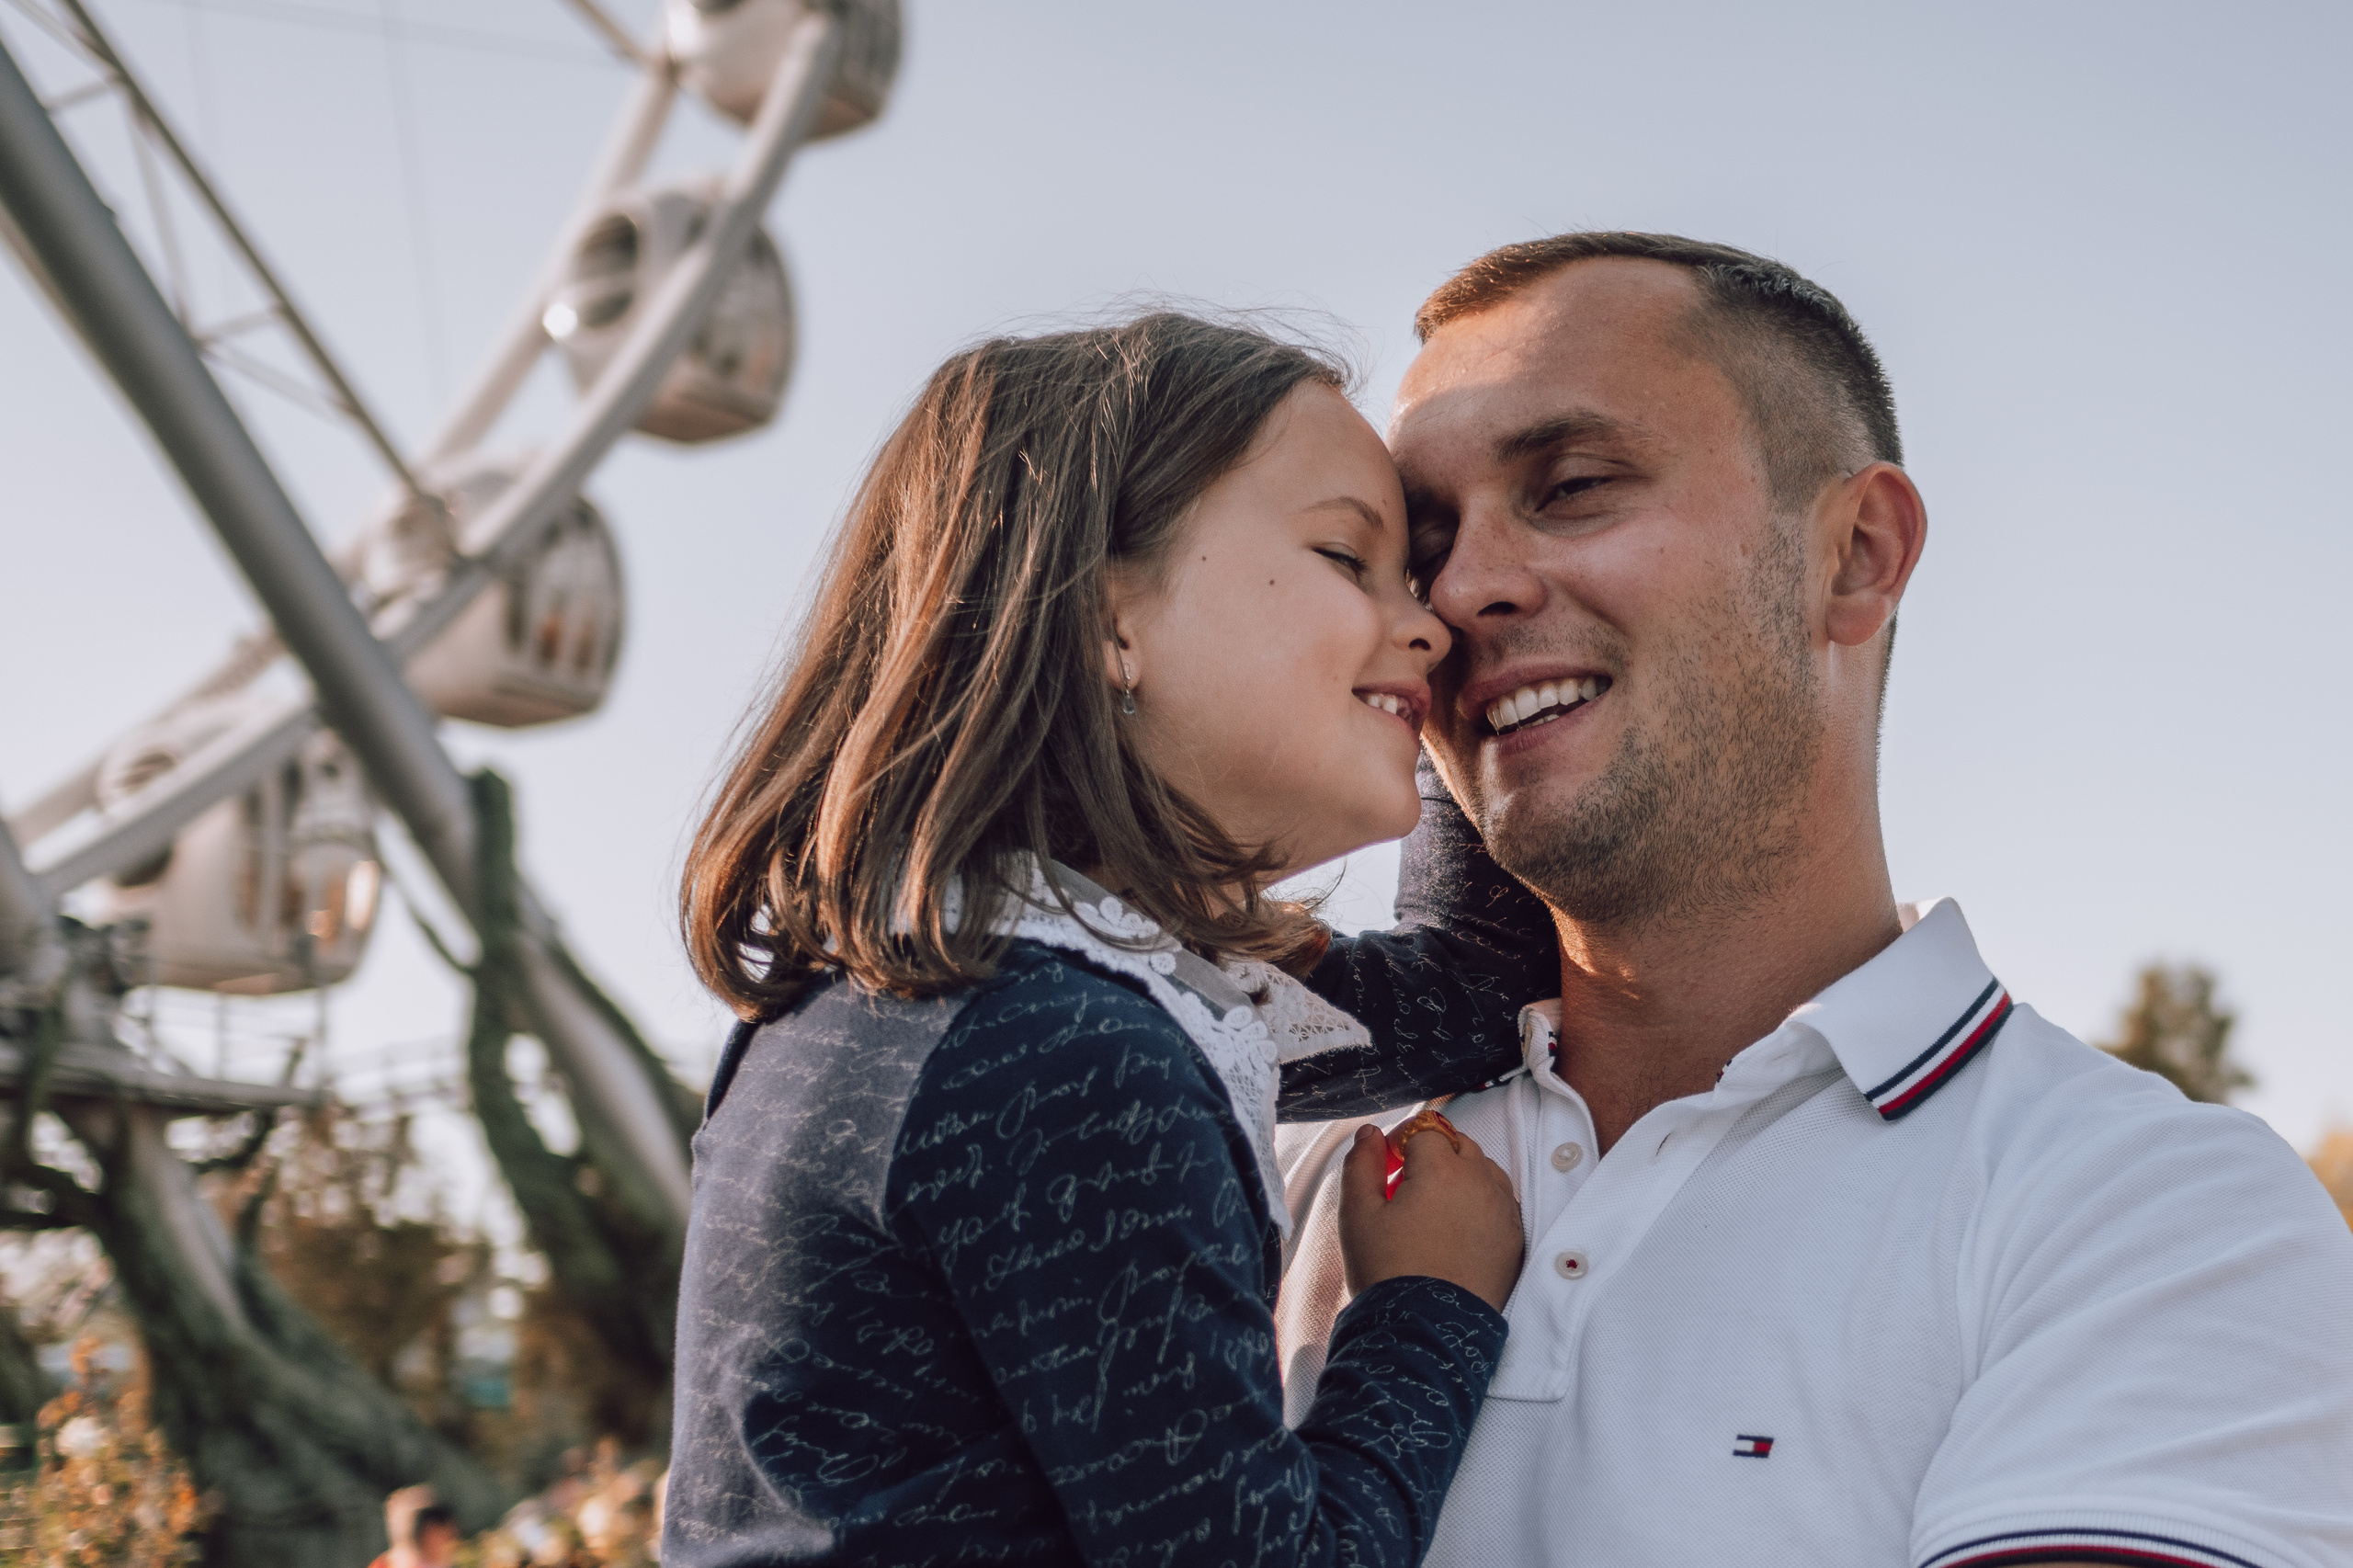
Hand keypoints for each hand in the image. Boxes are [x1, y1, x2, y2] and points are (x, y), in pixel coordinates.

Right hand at [1339, 1118, 1522, 1311]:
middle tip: (1404, 1187)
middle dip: (1432, 1155)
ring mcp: (1503, 1212)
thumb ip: (1361, 1164)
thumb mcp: (1358, 1214)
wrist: (1426, 1331)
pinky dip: (1480, 1204)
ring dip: (1460, 1176)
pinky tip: (1455, 1229)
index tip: (1384, 1165)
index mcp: (1442, 1169)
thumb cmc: (1389, 1273)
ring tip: (1431, 1209)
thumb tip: (1370, 1134)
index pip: (1424, 1130)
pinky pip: (1501, 1203)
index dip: (1400, 1143)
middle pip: (1459, 1144)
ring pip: (1484, 1171)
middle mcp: (1480, 1183)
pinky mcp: (1514, 1240)